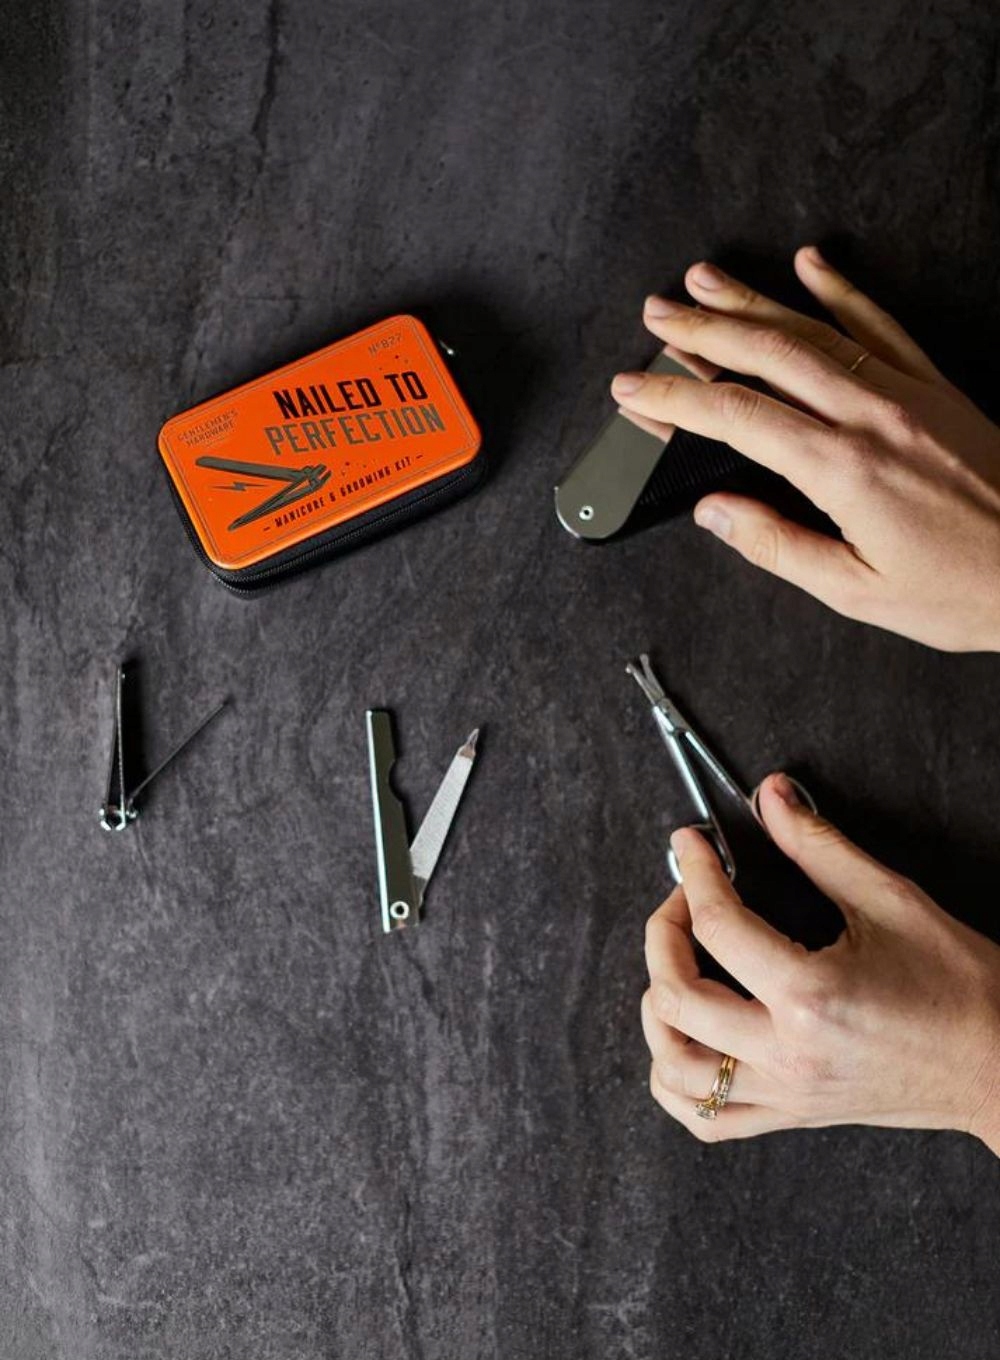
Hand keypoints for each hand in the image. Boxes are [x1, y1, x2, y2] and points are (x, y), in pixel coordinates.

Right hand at [611, 247, 999, 651]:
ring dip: (752, 300)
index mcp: (843, 469)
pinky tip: (811, 265)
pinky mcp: (935, 387)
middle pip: (768, 354)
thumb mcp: (858, 590)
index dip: (676, 399)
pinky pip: (880, 323)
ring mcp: (906, 392)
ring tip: (704, 281)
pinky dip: (840, 291)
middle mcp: (871, 416)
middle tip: (656, 315)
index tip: (635, 390)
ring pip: (813, 330)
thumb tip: (716, 513)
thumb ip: (778, 547)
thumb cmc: (966, 587)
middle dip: (702, 330)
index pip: (737, 417)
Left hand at [641, 773, 999, 1150]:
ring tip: (679, 967)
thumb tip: (772, 794)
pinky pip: (704, 1119)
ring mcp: (785, 1094)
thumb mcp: (892, 900)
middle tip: (685, 900)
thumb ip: (819, 844)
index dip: (694, 872)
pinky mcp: (791, 1117)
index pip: (717, 926)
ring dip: (658, 1009)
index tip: (691, 845)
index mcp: (812, 996)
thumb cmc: (961, 988)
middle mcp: (788, 1054)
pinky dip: (675, 1079)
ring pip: (673, 1068)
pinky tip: (689, 1036)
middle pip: (675, 997)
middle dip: (663, 934)